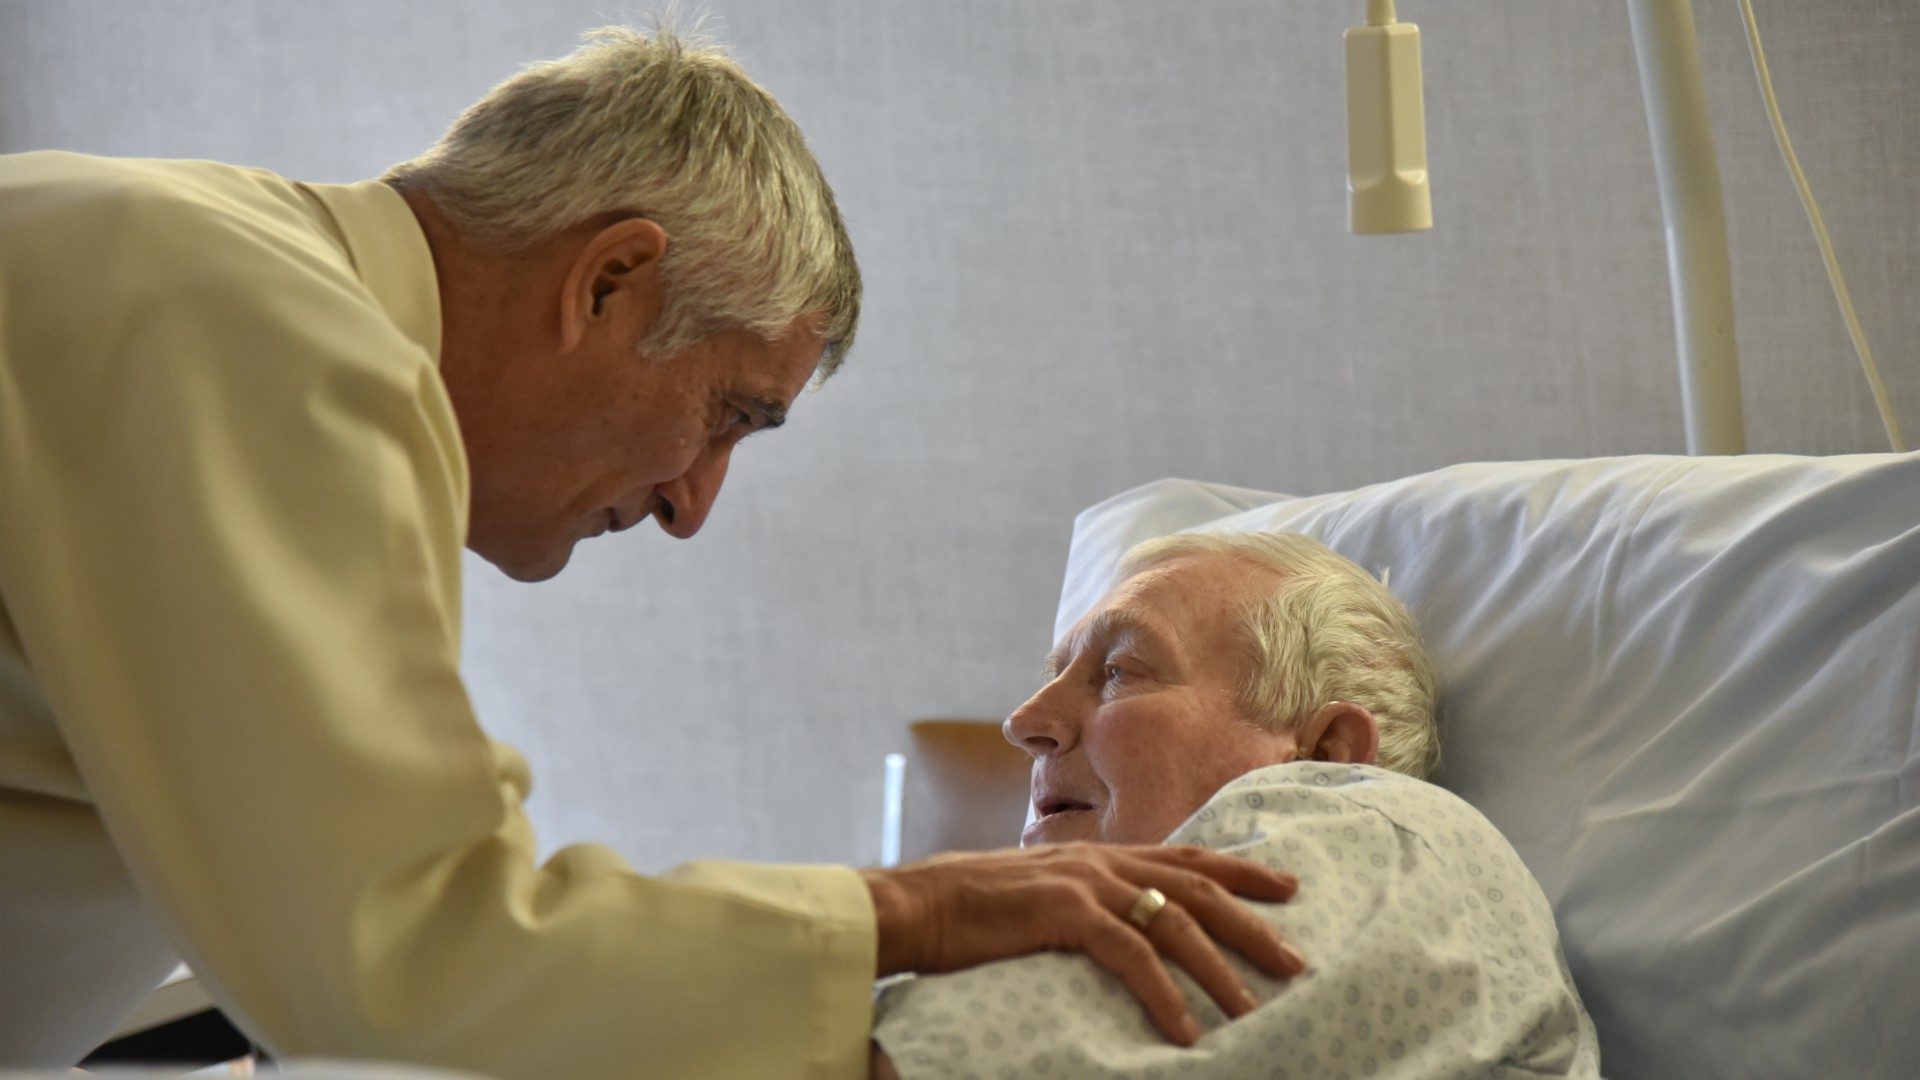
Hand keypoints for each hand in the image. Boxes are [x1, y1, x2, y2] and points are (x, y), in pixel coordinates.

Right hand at [861, 843, 1305, 1044]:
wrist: (916, 905)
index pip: (1186, 856)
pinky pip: (1132, 956)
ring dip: (1220, 969)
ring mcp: (1085, 883)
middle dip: (1252, 922)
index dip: (1240, 871)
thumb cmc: (970, 910)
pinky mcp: (1065, 912)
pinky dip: (1165, 995)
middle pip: (1197, 887)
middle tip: (1295, 957)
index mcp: (1099, 855)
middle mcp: (1101, 861)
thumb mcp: (1040, 896)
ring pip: (1176, 922)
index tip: (1287, 886)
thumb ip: (1083, 904)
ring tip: (1253, 1007)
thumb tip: (1117, 932)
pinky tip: (1186, 1029)